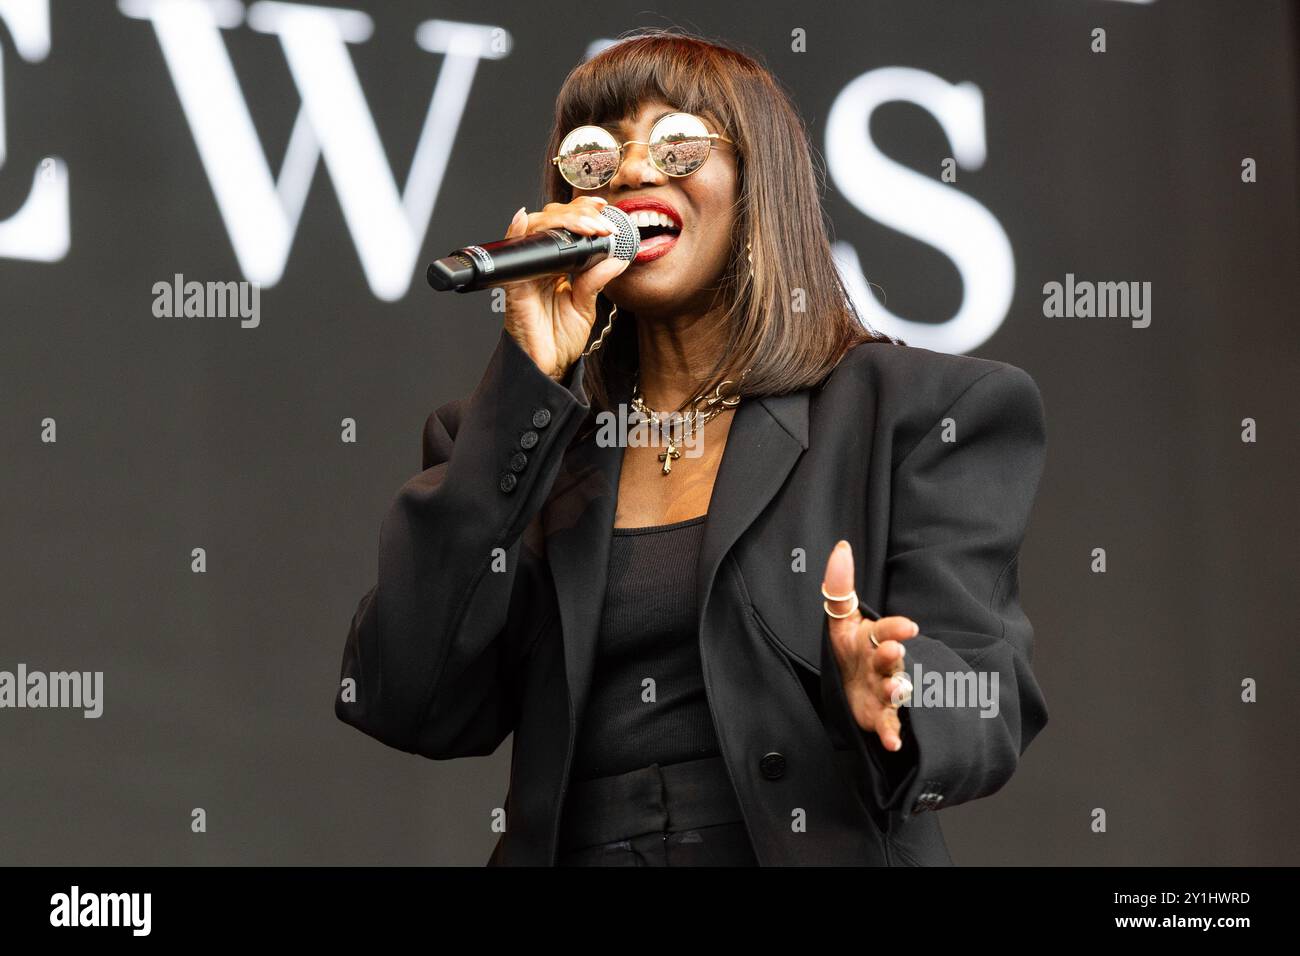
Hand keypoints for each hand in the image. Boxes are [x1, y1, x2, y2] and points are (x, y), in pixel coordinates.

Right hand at [498, 196, 630, 381]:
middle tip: (601, 221)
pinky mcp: (514, 286)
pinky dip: (516, 234)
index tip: (604, 210)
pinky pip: (512, 257)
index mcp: (556, 267)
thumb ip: (596, 280)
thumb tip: (617, 256)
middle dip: (576, 213)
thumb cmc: (561, 340)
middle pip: (550, 222)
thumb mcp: (586, 305)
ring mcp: (526, 273)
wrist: (549, 368)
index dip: (581, 213)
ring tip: (588, 226)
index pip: (566, 228)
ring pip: (535, 231)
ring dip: (561, 222)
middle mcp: (540, 265)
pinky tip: (525, 221)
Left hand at [822, 539, 919, 751]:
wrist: (853, 686)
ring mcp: (884, 691)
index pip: (887, 630)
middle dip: (893, 655)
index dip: (896, 628)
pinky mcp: (879, 716)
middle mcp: (884, 664)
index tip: (908, 626)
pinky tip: (893, 742)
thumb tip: (840, 547)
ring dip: (896, 690)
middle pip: (891, 659)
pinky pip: (888, 725)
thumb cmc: (852, 649)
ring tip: (896, 690)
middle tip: (895, 651)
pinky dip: (892, 733)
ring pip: (895, 690)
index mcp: (875, 639)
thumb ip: (839, 586)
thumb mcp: (840, 619)